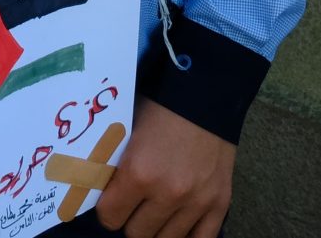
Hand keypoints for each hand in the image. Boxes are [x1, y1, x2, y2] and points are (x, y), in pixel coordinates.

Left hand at [95, 97, 235, 237]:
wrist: (206, 96)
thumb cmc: (160, 109)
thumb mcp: (128, 135)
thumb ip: (117, 168)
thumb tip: (100, 192)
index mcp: (139, 173)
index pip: (110, 218)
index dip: (108, 210)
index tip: (111, 201)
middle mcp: (168, 193)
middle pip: (136, 234)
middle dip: (131, 220)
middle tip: (134, 205)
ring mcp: (197, 202)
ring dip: (157, 228)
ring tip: (156, 211)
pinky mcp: (220, 204)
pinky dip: (187, 236)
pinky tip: (178, 224)